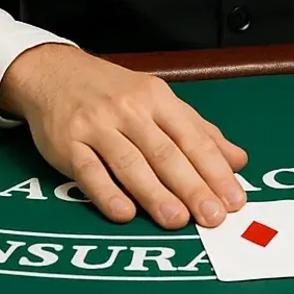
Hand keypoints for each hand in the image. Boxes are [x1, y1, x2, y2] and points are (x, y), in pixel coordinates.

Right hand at [0, 43, 248, 229]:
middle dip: (192, 186)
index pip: (193, 138)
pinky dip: (107, 193)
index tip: (233, 199)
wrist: (54, 73)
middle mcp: (130, 110)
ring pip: (131, 163)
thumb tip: (238, 160)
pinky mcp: (67, 144)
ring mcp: (97, 126)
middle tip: (213, 216)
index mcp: (158, 99)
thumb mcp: (159, 101)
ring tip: (178, 220)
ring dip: (155, 194)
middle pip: (166, 152)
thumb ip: (198, 131)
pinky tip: (124, 213)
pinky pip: (89, 171)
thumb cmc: (113, 92)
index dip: (215, 170)